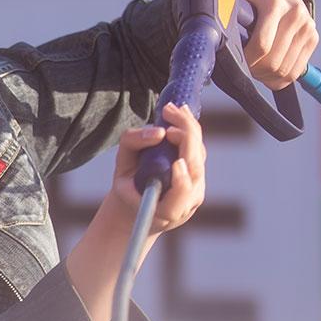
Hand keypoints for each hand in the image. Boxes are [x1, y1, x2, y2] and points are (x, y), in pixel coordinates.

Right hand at [107, 103, 206, 235]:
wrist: (138, 205)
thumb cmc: (129, 189)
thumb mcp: (121, 169)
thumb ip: (132, 146)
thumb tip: (158, 132)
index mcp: (166, 211)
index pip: (182, 197)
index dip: (182, 181)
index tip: (176, 163)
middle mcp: (187, 201)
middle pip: (195, 167)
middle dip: (184, 136)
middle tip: (168, 113)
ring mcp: (197, 188)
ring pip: (199, 154)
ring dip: (188, 127)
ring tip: (171, 109)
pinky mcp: (200, 175)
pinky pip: (199, 149)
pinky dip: (190, 129)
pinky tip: (180, 113)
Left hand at [229, 0, 316, 91]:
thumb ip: (223, 13)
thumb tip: (213, 40)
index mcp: (273, 1)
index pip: (261, 45)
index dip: (244, 60)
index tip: (232, 62)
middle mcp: (295, 12)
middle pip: (273, 62)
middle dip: (254, 71)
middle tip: (241, 67)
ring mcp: (306, 25)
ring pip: (285, 71)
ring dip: (265, 77)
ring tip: (252, 68)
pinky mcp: (313, 36)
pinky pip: (296, 72)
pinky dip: (279, 79)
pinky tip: (265, 73)